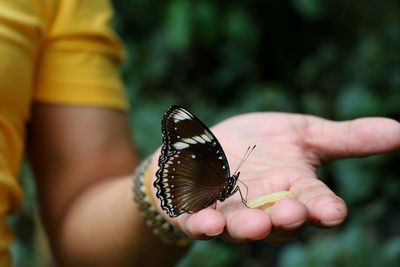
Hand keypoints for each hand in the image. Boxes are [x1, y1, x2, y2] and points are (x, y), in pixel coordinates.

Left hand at [150, 112, 399, 242]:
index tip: (333, 212)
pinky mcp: (200, 211)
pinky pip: (201, 222)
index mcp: (295, 190)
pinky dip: (203, 224)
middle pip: (280, 220)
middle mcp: (266, 208)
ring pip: (241, 227)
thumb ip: (345, 138)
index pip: (315, 203)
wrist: (213, 147)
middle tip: (292, 212)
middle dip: (286, 218)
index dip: (324, 208)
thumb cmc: (261, 143)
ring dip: (247, 227)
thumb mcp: (304, 133)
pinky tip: (206, 222)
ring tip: (252, 225)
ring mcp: (232, 213)